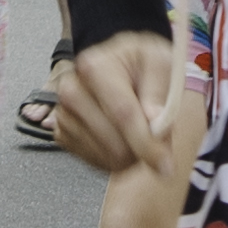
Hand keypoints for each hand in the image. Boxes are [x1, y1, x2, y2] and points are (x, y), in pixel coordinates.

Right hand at [55, 31, 204, 178]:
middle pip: (113, 141)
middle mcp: (72, 89)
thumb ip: (159, 92)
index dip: (146, 143)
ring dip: (128, 156)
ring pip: (104, 155)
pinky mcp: (62, 133)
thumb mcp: (160, 63)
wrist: (122, 65)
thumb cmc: (140, 63)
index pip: (123, 113)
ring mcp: (64, 113)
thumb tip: (154, 124)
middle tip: (156, 139)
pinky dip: (112, 159)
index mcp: (95, 66)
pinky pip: (92, 161)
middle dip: (140, 150)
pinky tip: (122, 140)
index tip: (165, 164)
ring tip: (138, 135)